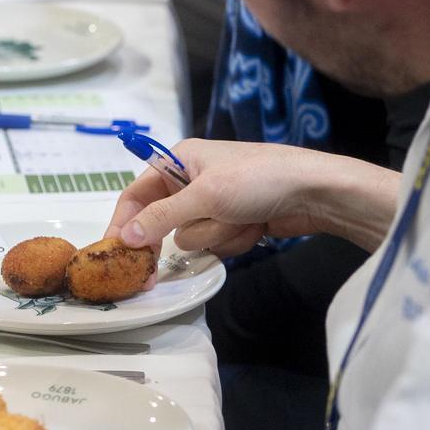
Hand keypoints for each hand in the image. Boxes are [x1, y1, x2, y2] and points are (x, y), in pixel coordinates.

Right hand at [104, 139, 337, 257]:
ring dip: (216, 235)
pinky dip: (233, 240)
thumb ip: (161, 217)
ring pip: (192, 238)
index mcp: (180, 160)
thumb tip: (124, 237)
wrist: (315, 192)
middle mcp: (192, 181)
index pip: (137, 194)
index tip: (114, 251)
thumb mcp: (205, 195)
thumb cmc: (260, 179)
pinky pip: (215, 243)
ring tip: (242, 219)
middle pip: (164, 222)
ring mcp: (214, 205)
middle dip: (183, 232)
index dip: (123, 222)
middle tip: (157, 269)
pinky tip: (254, 227)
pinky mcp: (233, 223)